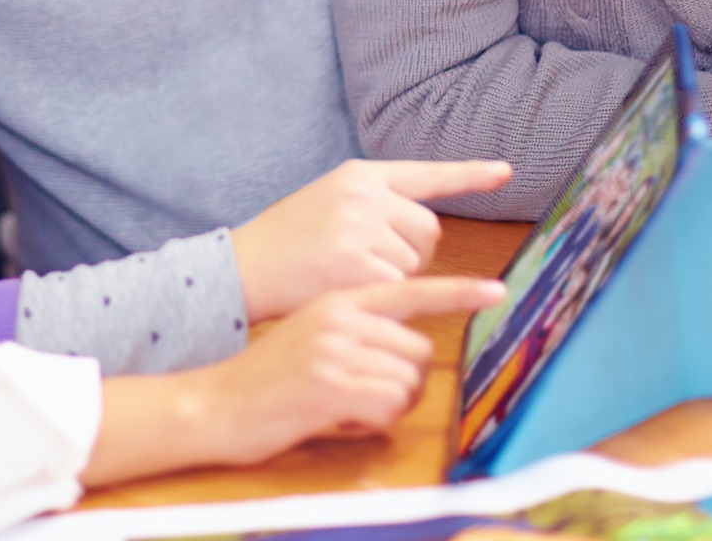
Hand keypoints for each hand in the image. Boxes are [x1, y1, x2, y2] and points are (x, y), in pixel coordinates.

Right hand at [82, 276, 505, 484]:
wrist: (214, 403)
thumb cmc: (268, 377)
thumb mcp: (312, 332)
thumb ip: (356, 326)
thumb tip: (408, 349)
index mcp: (339, 297)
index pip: (410, 289)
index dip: (457, 292)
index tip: (496, 290)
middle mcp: (340, 316)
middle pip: (418, 350)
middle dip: (404, 381)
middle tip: (365, 395)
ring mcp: (335, 349)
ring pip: (408, 380)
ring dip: (388, 405)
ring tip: (346, 406)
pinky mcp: (330, 384)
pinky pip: (389, 405)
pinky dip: (374, 422)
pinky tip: (340, 418)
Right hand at [232, 159, 510, 321]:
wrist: (239, 270)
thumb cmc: (283, 247)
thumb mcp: (325, 206)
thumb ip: (369, 207)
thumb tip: (420, 230)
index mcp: (357, 175)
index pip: (424, 173)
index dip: (468, 175)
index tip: (506, 172)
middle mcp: (363, 194)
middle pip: (428, 230)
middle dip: (414, 255)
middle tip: (372, 268)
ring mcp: (360, 228)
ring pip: (415, 263)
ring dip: (394, 279)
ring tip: (348, 278)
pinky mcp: (358, 264)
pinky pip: (398, 288)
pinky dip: (382, 300)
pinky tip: (347, 293)